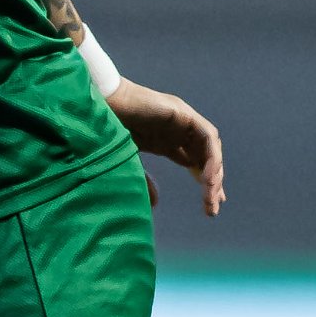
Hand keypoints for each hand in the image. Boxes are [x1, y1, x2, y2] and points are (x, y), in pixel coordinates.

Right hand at [106, 78, 225, 216]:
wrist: (100, 109)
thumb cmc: (109, 133)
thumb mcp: (133, 164)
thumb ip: (145, 180)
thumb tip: (156, 203)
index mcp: (167, 140)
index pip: (194, 161)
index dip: (204, 181)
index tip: (210, 204)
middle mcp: (179, 129)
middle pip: (204, 156)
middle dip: (212, 182)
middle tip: (212, 207)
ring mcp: (182, 120)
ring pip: (209, 147)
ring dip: (214, 172)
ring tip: (211, 194)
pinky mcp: (183, 113)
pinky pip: (207, 136)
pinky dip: (211, 156)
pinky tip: (207, 177)